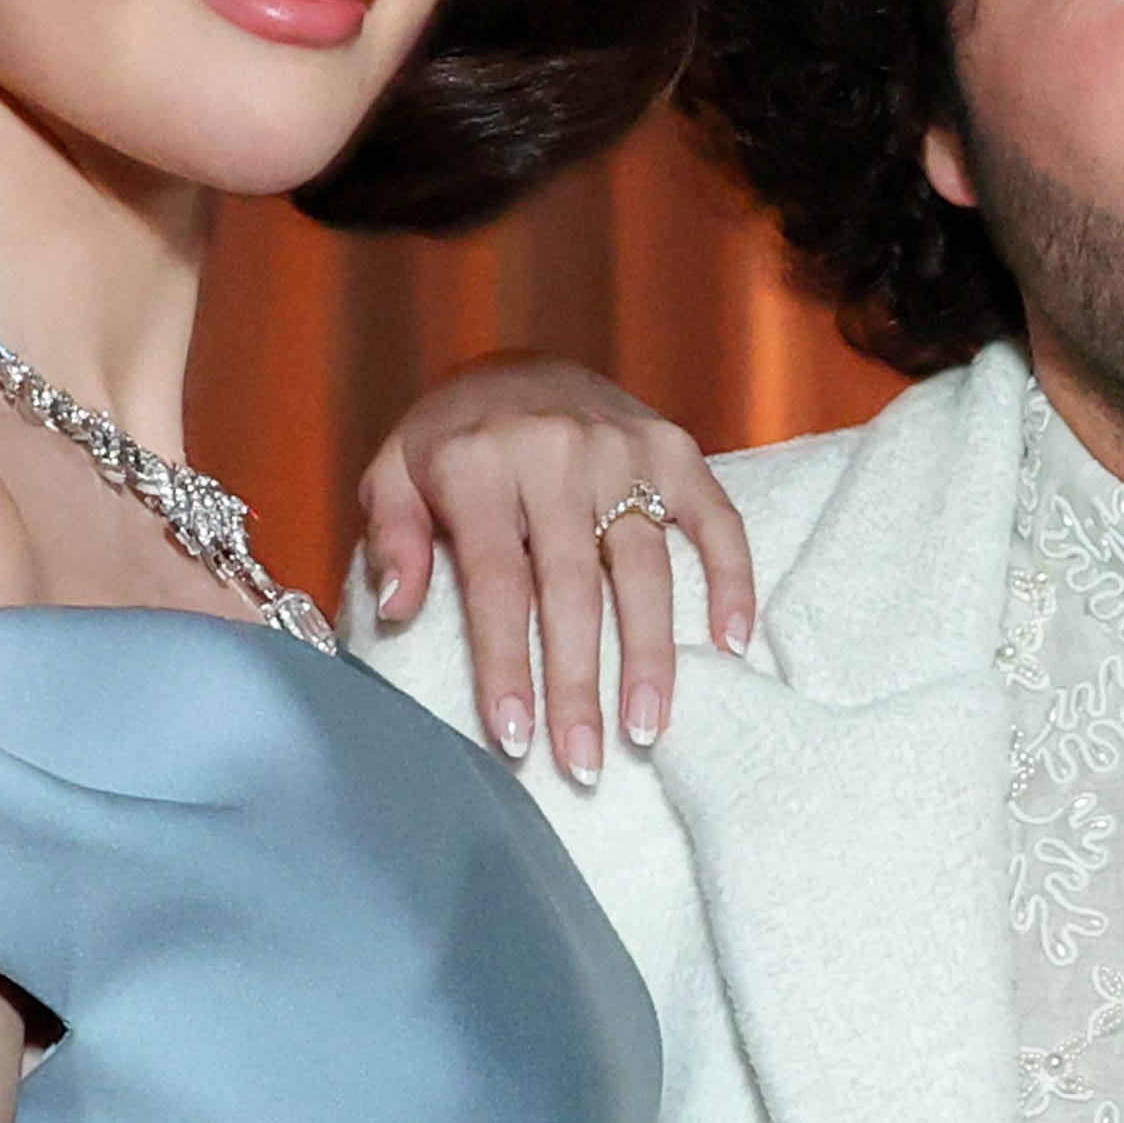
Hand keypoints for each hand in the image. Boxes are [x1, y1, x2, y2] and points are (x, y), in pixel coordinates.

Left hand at [358, 360, 756, 783]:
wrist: (516, 359)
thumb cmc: (450, 442)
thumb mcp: (394, 474)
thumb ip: (393, 538)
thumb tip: (400, 608)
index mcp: (478, 462)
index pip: (496, 583)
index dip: (507, 664)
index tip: (514, 737)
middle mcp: (556, 451)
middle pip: (573, 589)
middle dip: (579, 684)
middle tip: (582, 763)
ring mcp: (623, 449)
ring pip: (646, 568)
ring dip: (650, 656)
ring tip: (646, 729)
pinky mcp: (674, 448)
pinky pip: (715, 519)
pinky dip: (730, 580)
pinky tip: (729, 645)